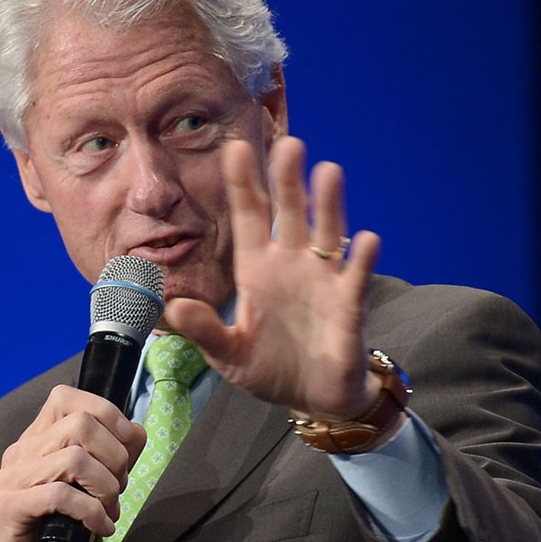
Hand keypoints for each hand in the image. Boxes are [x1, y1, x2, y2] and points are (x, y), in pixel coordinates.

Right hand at [0, 386, 145, 541]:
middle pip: (79, 423)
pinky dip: (92, 512)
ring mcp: (11, 478)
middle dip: (114, 456)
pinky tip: (100, 529)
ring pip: (74, 457)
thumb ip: (110, 460)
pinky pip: (62, 495)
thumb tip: (136, 432)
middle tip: (118, 489)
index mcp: (35, 442)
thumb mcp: (87, 493)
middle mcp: (19, 452)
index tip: (126, 443)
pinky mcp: (10, 507)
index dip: (104, 411)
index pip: (65, 397)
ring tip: (109, 512)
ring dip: (106, 487)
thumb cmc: (49, 541)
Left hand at [166, 136, 382, 419]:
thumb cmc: (269, 368)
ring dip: (328, 205)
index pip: (249, 218)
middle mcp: (291, 265)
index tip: (235, 149)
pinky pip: (356, 277)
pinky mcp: (348, 306)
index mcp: (257, 270)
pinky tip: (366, 239)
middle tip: (288, 143)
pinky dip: (362, 259)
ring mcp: (322, 281)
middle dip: (287, 181)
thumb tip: (174, 307)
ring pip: (327, 234)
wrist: (312, 398)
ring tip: (328, 171)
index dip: (244, 185)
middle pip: (290, 214)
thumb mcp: (228, 354)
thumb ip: (204, 331)